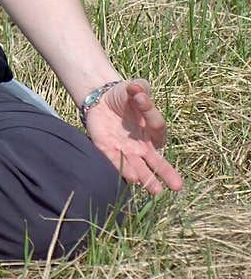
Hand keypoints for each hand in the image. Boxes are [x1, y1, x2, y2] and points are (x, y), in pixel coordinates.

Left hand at [84, 79, 182, 194]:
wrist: (100, 98)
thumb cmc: (124, 95)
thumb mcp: (134, 88)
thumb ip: (140, 87)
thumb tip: (136, 88)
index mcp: (152, 129)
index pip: (157, 126)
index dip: (149, 111)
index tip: (140, 97)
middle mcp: (142, 145)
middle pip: (157, 162)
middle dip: (166, 173)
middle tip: (177, 187)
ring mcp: (126, 150)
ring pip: (138, 167)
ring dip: (146, 177)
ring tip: (155, 190)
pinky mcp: (107, 149)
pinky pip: (115, 160)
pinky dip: (122, 168)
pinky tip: (131, 178)